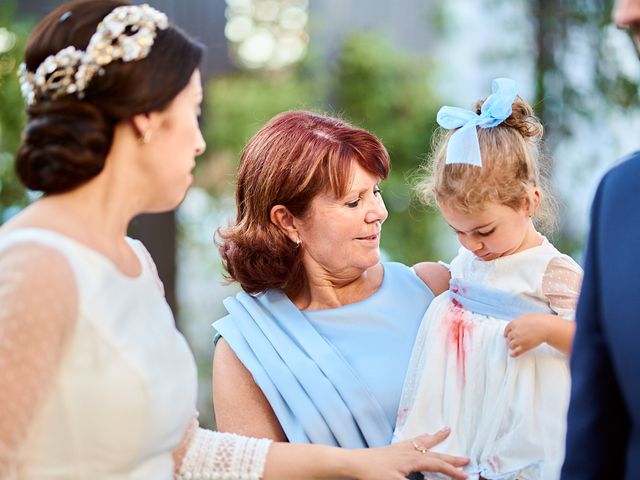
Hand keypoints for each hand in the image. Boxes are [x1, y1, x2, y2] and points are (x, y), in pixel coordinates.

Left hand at [346, 427, 468, 479]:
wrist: (354, 463)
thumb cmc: (373, 474)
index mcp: (412, 459)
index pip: (438, 464)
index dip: (453, 471)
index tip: (466, 475)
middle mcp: (409, 450)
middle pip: (434, 452)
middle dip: (450, 457)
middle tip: (465, 458)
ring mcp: (401, 448)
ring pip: (424, 442)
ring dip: (436, 438)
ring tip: (446, 431)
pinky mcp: (393, 448)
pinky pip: (412, 441)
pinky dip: (420, 439)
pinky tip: (421, 437)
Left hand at [503, 313, 548, 356]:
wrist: (546, 327)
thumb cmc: (539, 320)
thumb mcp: (526, 317)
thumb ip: (520, 321)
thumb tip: (519, 323)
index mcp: (514, 323)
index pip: (507, 329)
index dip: (506, 333)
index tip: (506, 335)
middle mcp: (515, 332)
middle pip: (509, 338)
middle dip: (511, 339)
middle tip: (513, 340)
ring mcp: (519, 340)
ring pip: (511, 345)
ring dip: (512, 346)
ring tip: (514, 347)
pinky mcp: (524, 346)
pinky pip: (516, 352)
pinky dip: (513, 354)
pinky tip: (512, 355)